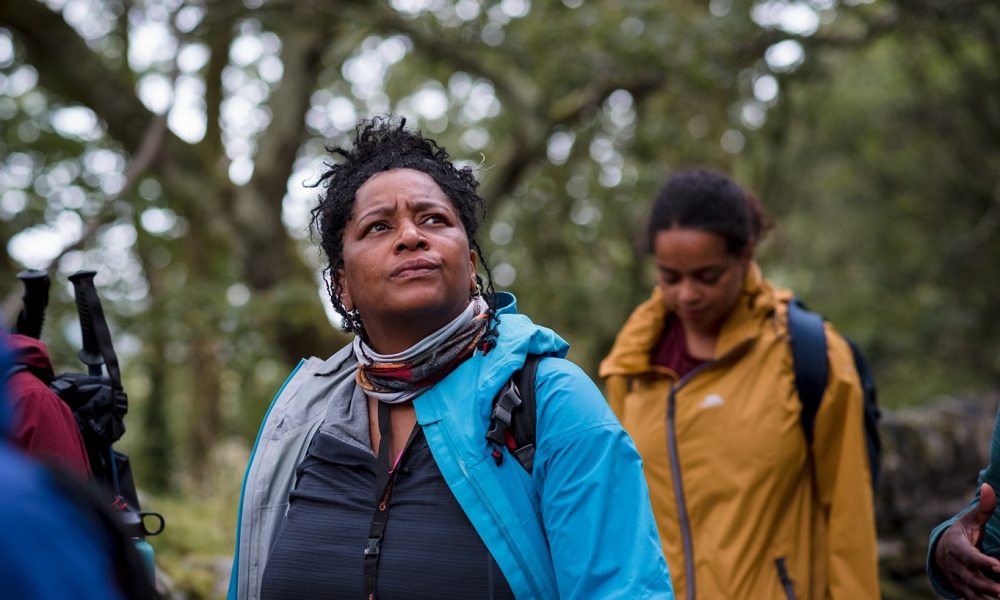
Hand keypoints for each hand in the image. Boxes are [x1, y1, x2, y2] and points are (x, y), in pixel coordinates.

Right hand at [935, 483, 999, 598]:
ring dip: (986, 596)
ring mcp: (958, 579)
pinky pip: (973, 598)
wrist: (942, 551)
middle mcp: (955, 565)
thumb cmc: (962, 533)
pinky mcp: (963, 589)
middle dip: (987, 585)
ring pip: (972, 591)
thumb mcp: (971, 520)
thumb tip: (990, 489)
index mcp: (956, 547)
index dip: (982, 562)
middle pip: (970, 577)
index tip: (999, 566)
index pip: (969, 556)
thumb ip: (983, 508)